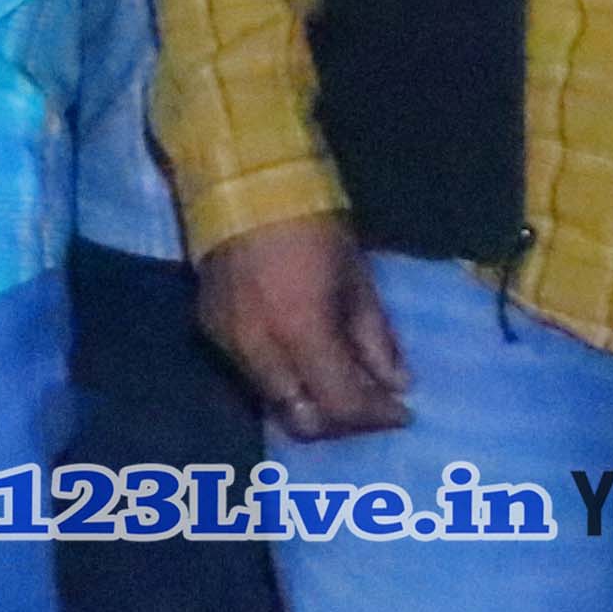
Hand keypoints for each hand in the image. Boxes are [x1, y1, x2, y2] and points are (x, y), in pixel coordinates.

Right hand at [195, 216, 411, 438]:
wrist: (242, 188)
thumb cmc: (312, 227)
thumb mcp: (357, 280)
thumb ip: (376, 339)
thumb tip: (398, 385)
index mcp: (302, 332)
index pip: (340, 403)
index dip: (376, 416)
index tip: (402, 412)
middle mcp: (260, 351)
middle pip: (301, 421)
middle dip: (340, 423)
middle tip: (368, 407)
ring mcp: (228, 345)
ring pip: (274, 403)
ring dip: (311, 403)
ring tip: (338, 382)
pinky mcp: (211, 334)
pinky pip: (252, 377)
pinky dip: (285, 381)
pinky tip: (303, 360)